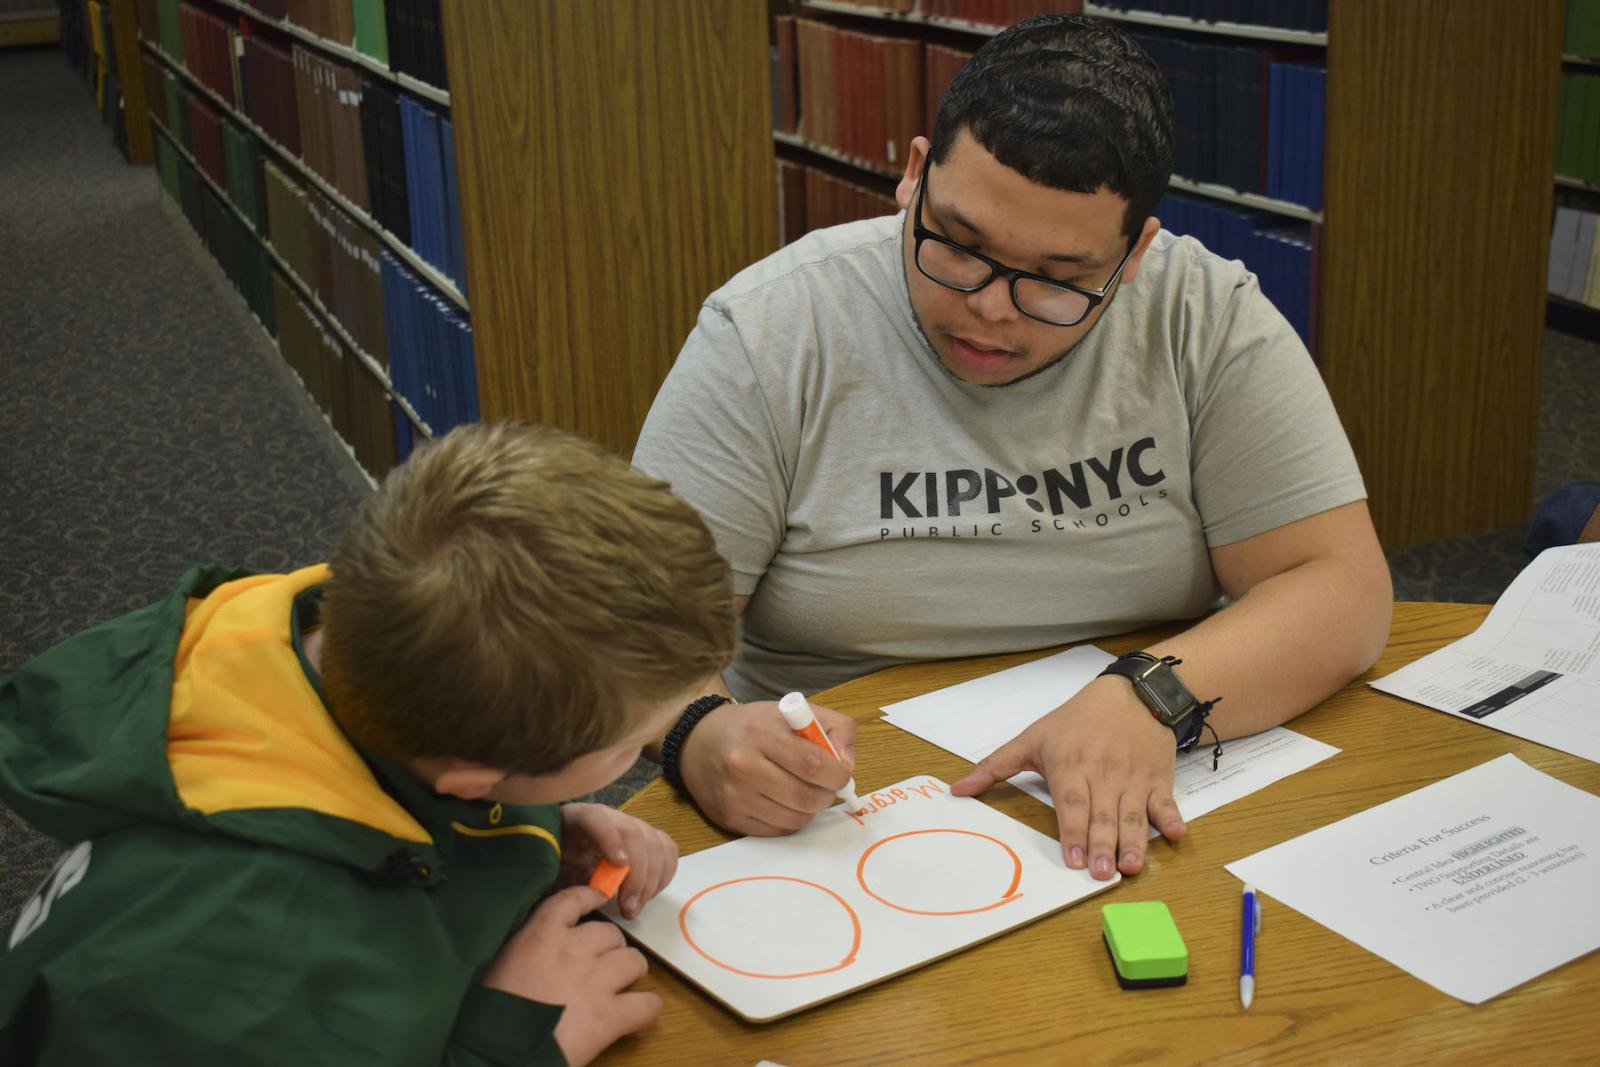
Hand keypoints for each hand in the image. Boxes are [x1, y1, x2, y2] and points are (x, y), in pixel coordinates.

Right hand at [479, 885, 657, 1065]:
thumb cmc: (488, 1011)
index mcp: (541, 934)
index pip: (574, 900)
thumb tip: (536, 948)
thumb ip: (524, 947)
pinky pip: (647, 1004)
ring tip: (624, 984)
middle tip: (601, 964)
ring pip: (634, 961)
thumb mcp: (497, 964)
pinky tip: (639, 1013)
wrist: (495, 1051)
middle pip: (610, 933)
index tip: (599, 897)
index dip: (591, 897)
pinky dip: (647, 1008)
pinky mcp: (610, 1016)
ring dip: (631, 971)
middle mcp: (574, 949)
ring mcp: (596, 981)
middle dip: (609, 947)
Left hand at [560, 803, 677, 918]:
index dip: (611, 840)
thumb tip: (599, 892)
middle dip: (636, 874)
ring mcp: (632, 824)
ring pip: (655, 843)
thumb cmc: (559, 861)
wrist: (567, 849)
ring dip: (652, 880)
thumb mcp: (555, 868)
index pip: (596, 819)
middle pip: (633, 833)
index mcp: (579, 818)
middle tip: (628, 908)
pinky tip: (648, 894)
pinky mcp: (649, 837)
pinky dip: (664, 874)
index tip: (620, 866)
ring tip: (636, 906)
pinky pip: (668, 850)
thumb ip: (572, 876)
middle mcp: (610, 816)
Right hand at [679, 700, 857, 834]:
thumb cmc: (752, 726)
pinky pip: (777, 830)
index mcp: (762, 733)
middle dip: (826, 795)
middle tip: (825, 786)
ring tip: (802, 790)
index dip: (837, 775)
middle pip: (806, 797)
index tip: (842, 774)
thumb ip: (832, 727)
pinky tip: (783, 801)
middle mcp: (744, 766)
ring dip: (809, 809)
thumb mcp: (792, 712)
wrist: (699, 742)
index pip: (813, 764)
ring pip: (795, 819)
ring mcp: (735, 796)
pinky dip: (789, 819)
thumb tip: (847, 763)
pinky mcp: (730, 818)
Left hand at [950, 677, 1186, 878]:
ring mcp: (1133, 778)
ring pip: (1134, 815)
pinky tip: (1176, 835)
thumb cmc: (1076, 720)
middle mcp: (1103, 774)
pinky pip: (1166, 802)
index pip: (1072, 803)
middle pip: (1103, 814)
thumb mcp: (1032, 737)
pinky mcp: (1158, 779)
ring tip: (1131, 867)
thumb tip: (957, 790)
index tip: (1074, 859)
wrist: (1131, 694)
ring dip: (1135, 842)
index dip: (1074, 831)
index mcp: (1071, 765)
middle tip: (1102, 874)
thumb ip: (995, 767)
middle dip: (1103, 845)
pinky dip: (1172, 818)